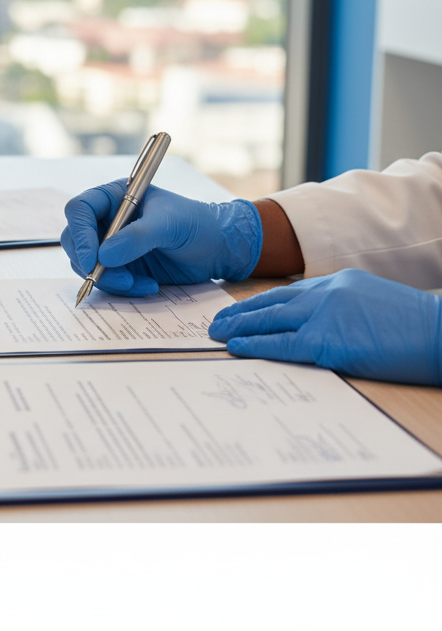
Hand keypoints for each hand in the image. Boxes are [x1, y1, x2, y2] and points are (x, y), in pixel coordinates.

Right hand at [61, 180, 262, 296]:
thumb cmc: (197, 224)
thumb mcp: (169, 224)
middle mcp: (107, 220)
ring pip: (86, 265)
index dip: (80, 234)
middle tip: (117, 278)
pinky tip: (148, 286)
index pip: (80, 210)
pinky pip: (105, 282)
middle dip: (89, 263)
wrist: (218, 248)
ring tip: (140, 284)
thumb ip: (136, 237)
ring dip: (108, 280)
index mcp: (114, 197)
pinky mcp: (120, 268)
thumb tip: (103, 256)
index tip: (91, 259)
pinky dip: (121, 289)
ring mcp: (111, 246)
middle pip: (74, 240)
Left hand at [209, 268, 441, 384]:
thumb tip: (320, 327)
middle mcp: (325, 293)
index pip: (289, 293)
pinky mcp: (327, 340)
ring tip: (216, 334)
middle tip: (216, 322)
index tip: (242, 310)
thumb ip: (342, 309)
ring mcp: (324, 314)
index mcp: (337, 282)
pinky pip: (281, 344)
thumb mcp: (373, 305)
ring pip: (269, 320)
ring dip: (238, 328)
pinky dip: (254, 345)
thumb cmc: (415, 327)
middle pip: (272, 302)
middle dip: (240, 314)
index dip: (261, 303)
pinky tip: (235, 347)